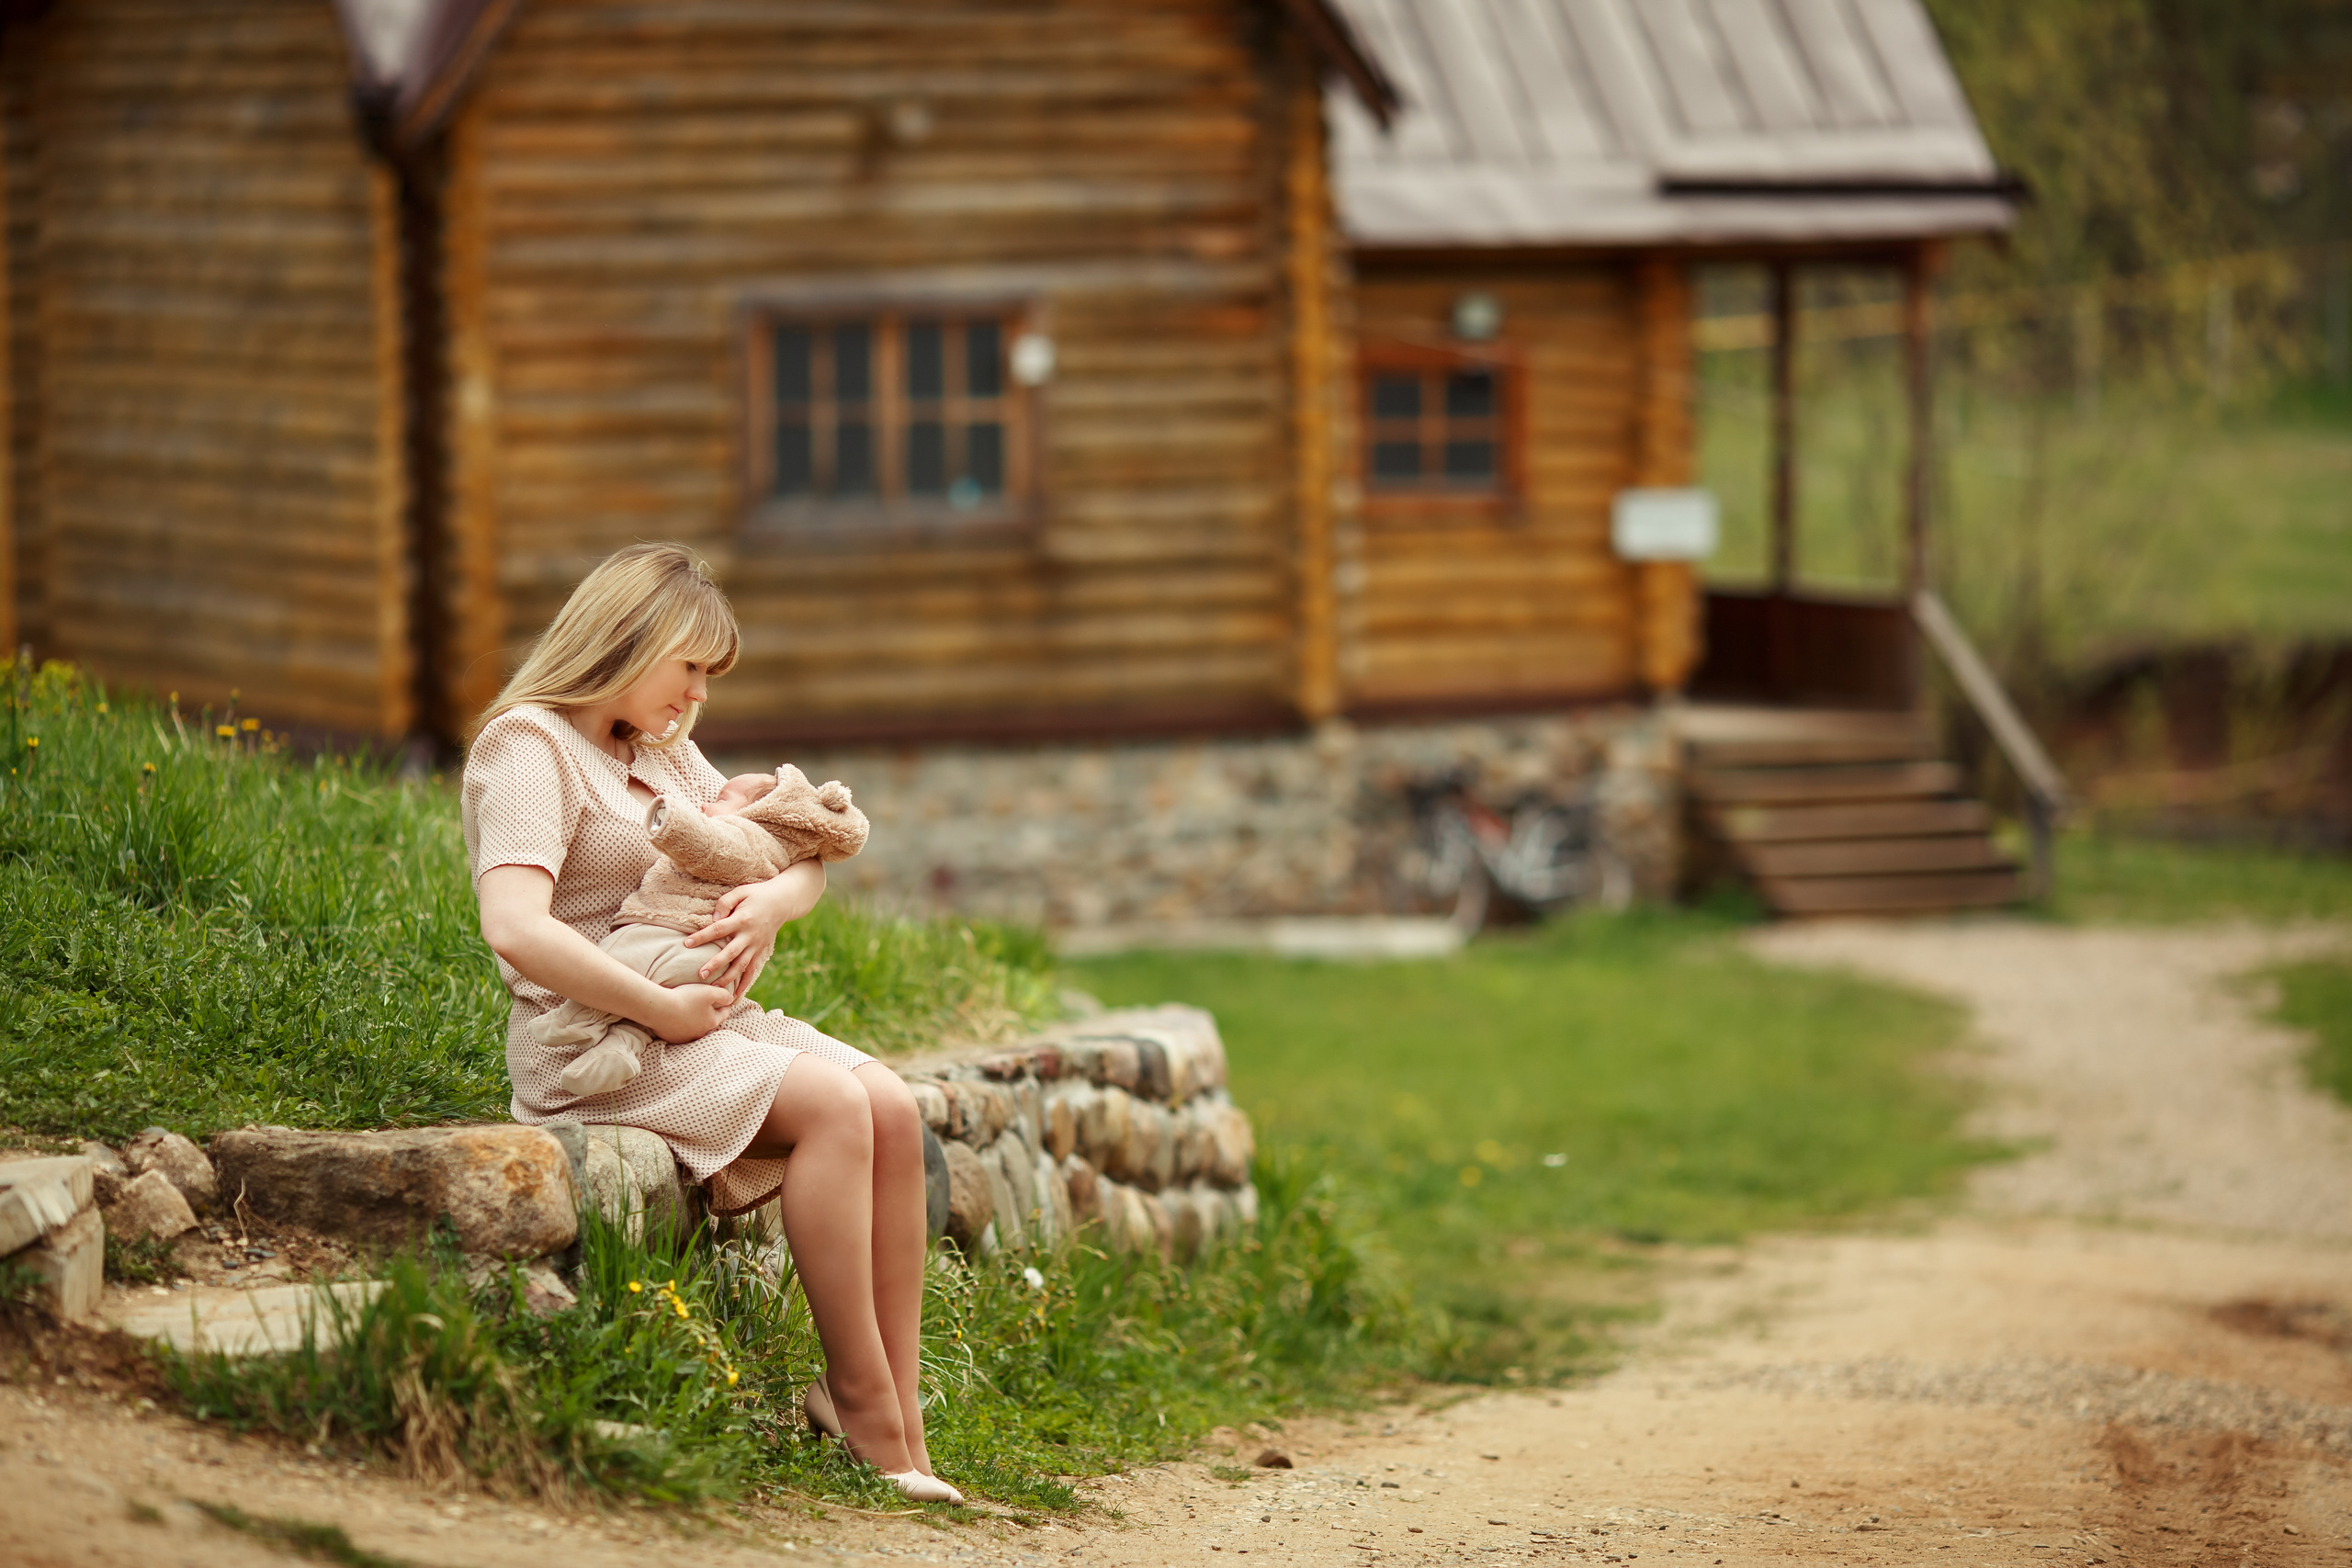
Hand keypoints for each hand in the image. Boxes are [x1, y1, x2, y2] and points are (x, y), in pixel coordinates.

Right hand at [651, 983, 736, 1043]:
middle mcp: (701, 1032)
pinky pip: (680, 1032)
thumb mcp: (709, 992)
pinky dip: (681, 1026)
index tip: (726, 1001)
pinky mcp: (673, 1038)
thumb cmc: (686, 998)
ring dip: (695, 1021)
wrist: (659, 1009)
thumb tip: (730, 999)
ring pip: (695, 1028)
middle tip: (707, 1006)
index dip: (726, 1005)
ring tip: (691, 1012)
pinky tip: (677, 1019)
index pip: (724, 1014)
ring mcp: (686, 1037)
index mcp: (712, 1021)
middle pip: (709, 1022)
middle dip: (710, 1014)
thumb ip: (723, 995)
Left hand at [682, 860, 824, 998]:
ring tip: (713, 989)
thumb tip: (714, 918)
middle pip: (730, 953)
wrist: (783, 901)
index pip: (719, 929)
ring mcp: (756, 945)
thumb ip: (725, 903)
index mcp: (742, 919)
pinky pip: (752, 971)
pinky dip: (744, 985)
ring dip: (728, 979)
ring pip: (741, 966)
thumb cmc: (757, 894)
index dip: (702, 937)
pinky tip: (734, 997)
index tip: (687, 943)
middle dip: (715, 965)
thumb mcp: (741, 891)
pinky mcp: (760, 952)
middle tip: (700, 975)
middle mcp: (750, 935)